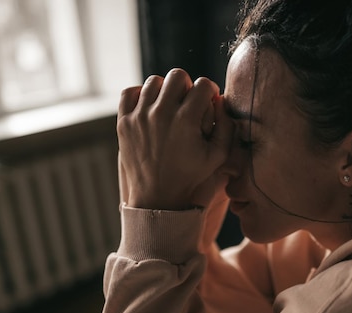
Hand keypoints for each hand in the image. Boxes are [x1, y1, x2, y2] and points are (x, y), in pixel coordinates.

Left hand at [117, 68, 232, 209]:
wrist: (157, 198)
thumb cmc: (191, 176)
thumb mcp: (218, 156)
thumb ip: (227, 126)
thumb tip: (221, 101)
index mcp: (186, 120)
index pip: (204, 85)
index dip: (210, 92)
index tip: (208, 103)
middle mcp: (161, 114)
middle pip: (178, 76)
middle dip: (188, 86)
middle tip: (188, 103)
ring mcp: (139, 117)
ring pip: (154, 82)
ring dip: (165, 91)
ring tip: (169, 107)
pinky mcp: (124, 122)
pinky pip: (130, 92)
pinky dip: (140, 95)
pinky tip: (149, 107)